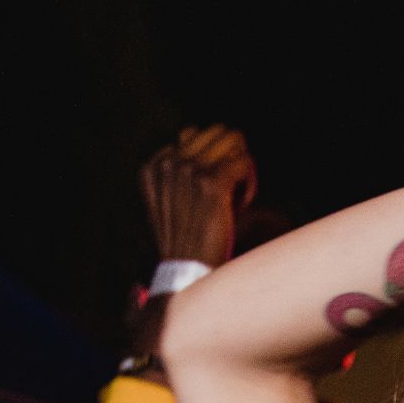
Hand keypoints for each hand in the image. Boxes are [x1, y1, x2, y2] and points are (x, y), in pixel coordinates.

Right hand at [140, 124, 257, 267]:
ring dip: (239, 167)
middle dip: (228, 158)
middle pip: (214, 135)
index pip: (193, 136)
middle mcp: (168, 164)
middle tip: (232, 186)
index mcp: (154, 166)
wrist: (187, 272)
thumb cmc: (184, 240)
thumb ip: (175, 170)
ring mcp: (189, 171)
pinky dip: (248, 182)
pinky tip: (242, 201)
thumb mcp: (168, 202)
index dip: (210, 160)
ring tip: (237, 193)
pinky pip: (243, 162)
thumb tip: (189, 131)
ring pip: (232, 145)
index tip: (212, 188)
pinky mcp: (211, 183)